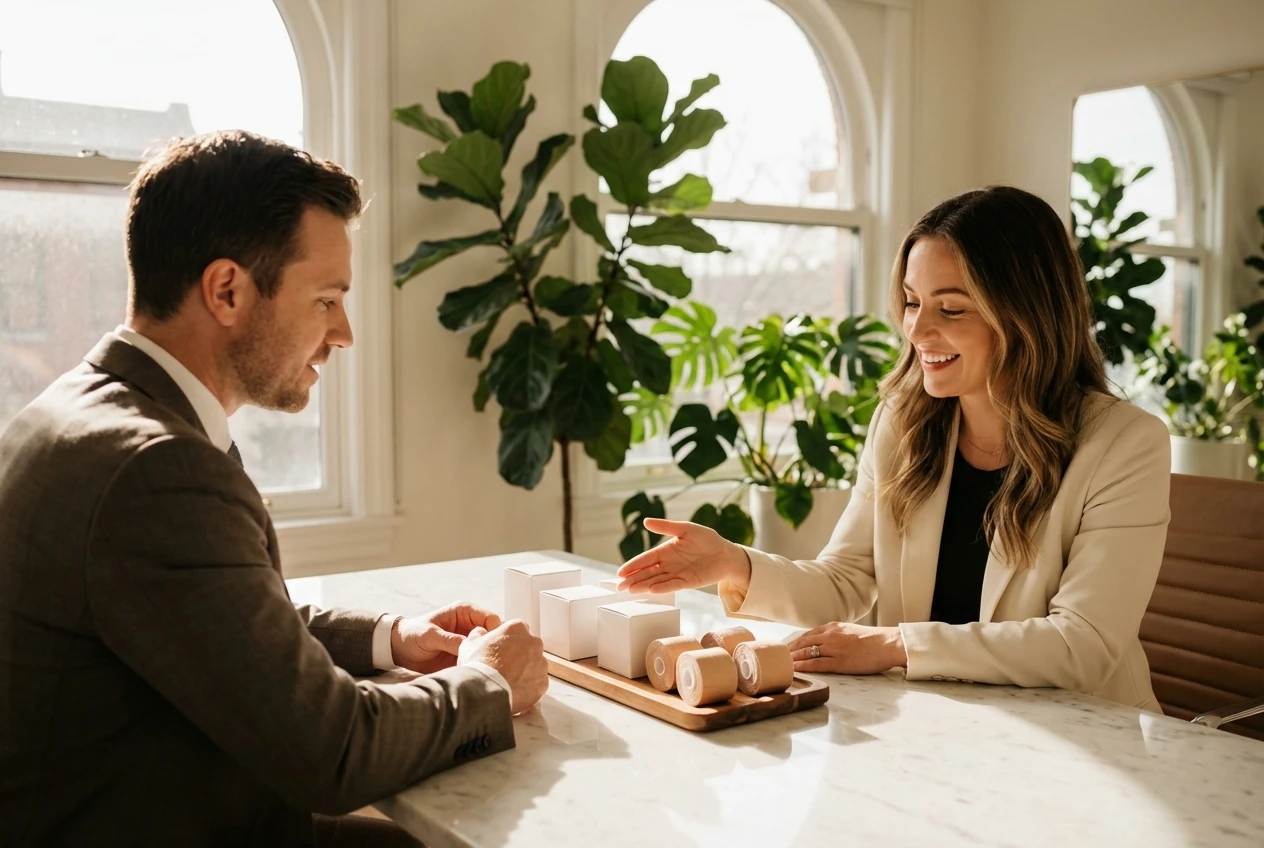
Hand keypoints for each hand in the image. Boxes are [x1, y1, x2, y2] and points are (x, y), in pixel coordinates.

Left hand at [390, 602, 501, 674]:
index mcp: (465, 612)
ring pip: (488, 649)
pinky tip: (473, 674)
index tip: (488, 646)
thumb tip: (467, 646)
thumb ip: (449, 639)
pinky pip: (478, 662)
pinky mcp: (466, 656)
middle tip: (486, 660)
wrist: (400, 650)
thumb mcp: (429, 635)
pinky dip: (478, 668)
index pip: (491, 618)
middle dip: (493, 647)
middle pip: (494, 635)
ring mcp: (470, 642)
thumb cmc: (413, 635)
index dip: (494, 631)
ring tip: (479, 669)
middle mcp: (471, 625)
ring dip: (485, 659)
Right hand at [458, 619, 548, 714]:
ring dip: (525, 671)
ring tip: (508, 681)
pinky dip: (528, 686)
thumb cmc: (479, 666)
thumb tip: (479, 633)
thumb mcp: (470, 643)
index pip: (517, 629)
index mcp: (517, 628)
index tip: (501, 649)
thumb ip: (478, 635)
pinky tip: (515, 690)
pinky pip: (537, 683)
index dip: (508, 641)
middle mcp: (533, 643)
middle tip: (503, 666)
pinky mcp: (543, 682)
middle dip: (518, 655)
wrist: (486, 691)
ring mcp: (540, 663)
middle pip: (528, 647)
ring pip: (534, 665)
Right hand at [616, 518, 750, 595]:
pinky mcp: (687, 582)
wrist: (726, 553)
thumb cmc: (706, 539)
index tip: (620, 572)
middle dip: (633, 579)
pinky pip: (672, 586)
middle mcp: (668, 564)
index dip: (633, 565)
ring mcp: (677, 574)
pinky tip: (651, 590)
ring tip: (630, 590)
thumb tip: (646, 521)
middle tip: (619, 586)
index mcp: (665, 550)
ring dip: (643, 586)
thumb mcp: (686, 529)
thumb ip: (666, 527)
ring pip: (656, 581)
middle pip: (647, 573)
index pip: (645, 559)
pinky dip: (662, 588)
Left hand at [788, 623, 907, 674]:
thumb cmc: (872, 639)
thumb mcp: (850, 631)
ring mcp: (833, 648)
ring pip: (806, 652)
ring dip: (792, 659)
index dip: (793, 642)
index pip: (806, 634)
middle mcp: (830, 635)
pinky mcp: (839, 662)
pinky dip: (803, 666)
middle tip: (777, 657)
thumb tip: (824, 642)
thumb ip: (835, 635)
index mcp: (832, 627)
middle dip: (788, 650)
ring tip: (781, 664)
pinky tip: (794, 669)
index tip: (784, 648)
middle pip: (802, 643)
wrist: (888, 643)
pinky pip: (816, 664)